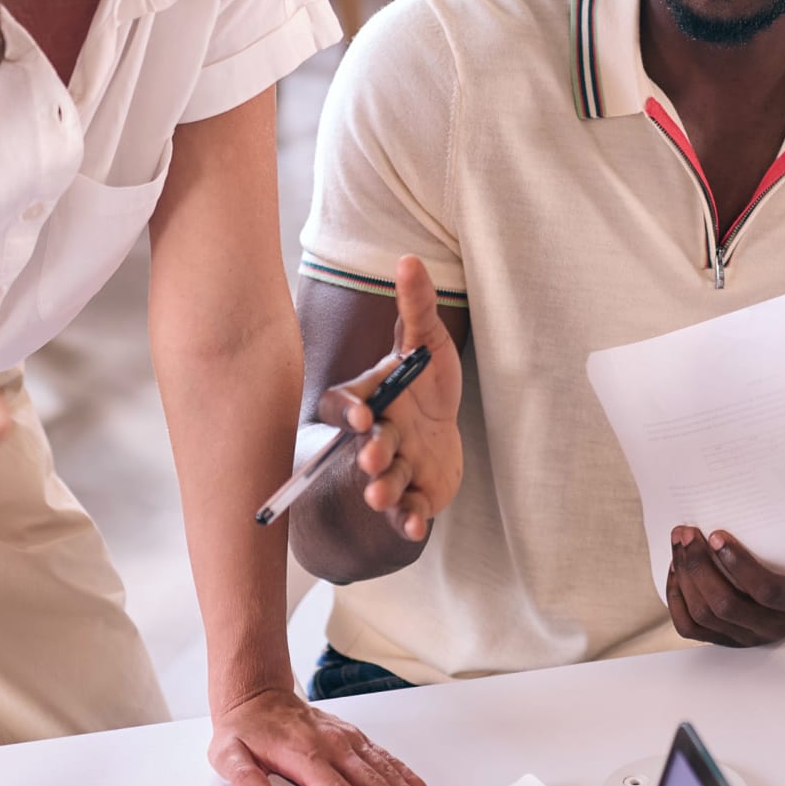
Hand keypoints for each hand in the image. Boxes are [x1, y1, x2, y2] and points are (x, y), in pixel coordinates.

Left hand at [208, 686, 440, 785]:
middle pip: (373, 782)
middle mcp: (333, 744)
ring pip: (386, 769)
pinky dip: (408, 776)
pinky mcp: (355, 737)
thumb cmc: (245, 731)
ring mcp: (348, 739)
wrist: (258, 696)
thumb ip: (244, 779)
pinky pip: (387, 757)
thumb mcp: (228, 755)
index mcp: (305, 753)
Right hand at [326, 255, 463, 541]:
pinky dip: (411, 520)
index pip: (343, 405)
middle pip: (366, 447)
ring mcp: (393, 470)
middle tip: (375, 456)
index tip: (361, 414)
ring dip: (382, 488)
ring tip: (381, 493)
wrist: (441, 433)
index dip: (347, 411)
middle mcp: (374, 438)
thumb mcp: (425, 343)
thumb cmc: (426, 384)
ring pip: (384, 482)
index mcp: (368, 401)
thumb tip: (408, 258)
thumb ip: (415, 307)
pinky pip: (409, 511)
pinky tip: (419, 527)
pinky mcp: (415, 497)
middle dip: (370, 452)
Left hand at [665, 527, 784, 646]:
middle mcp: (772, 627)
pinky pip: (690, 626)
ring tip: (679, 544)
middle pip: (724, 605)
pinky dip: (677, 597)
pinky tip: (677, 570)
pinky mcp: (725, 640)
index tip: (717, 534)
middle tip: (688, 532)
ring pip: (703, 615)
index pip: (766, 590)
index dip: (739, 563)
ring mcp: (746, 638)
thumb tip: (757, 490)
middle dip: (699, 565)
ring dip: (685, 576)